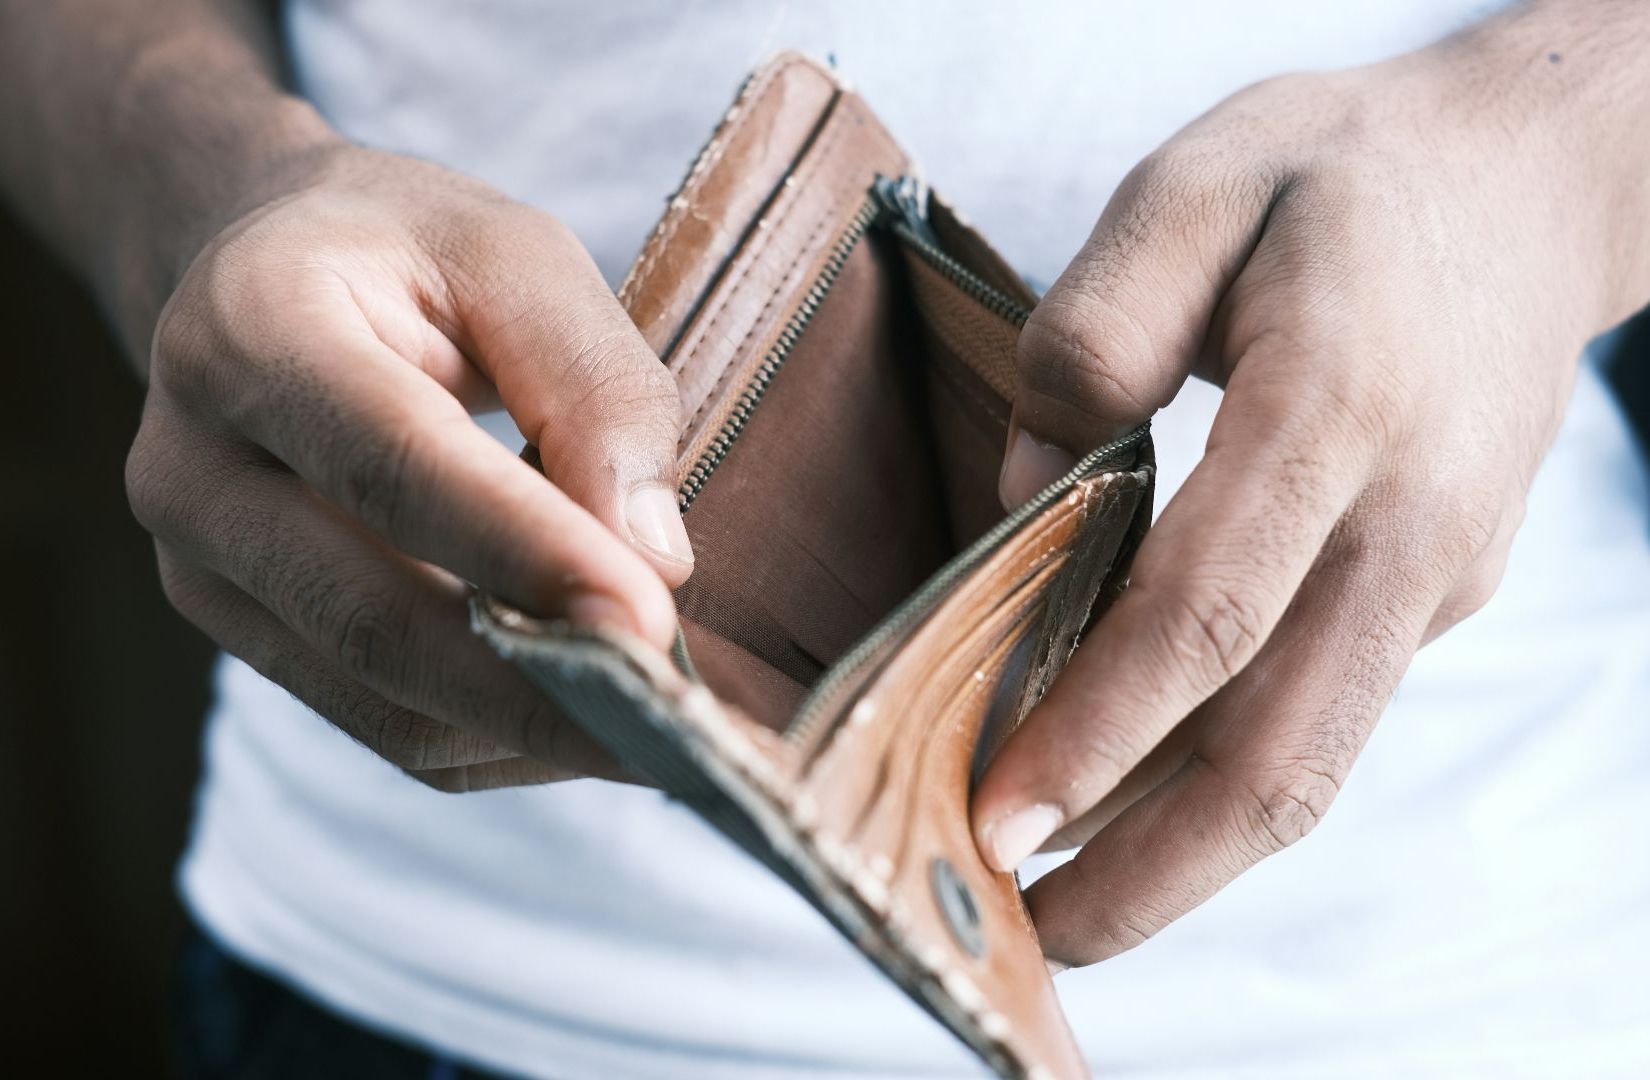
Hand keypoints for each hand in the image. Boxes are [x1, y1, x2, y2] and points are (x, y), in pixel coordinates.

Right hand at [127, 143, 693, 788]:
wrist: (260, 274)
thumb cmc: (406, 255)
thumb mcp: (517, 256)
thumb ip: (593, 386)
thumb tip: (654, 560)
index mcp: (252, 327)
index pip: (394, 466)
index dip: (525, 554)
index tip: (650, 623)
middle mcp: (192, 463)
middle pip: (372, 618)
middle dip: (538, 687)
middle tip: (678, 722)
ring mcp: (198, 566)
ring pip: (380, 702)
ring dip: (529, 730)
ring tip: (657, 726)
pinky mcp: (237, 633)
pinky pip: (382, 727)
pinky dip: (496, 739)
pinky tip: (583, 713)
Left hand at [973, 4, 1649, 968]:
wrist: (1525, 188)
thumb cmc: (1337, 180)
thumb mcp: (1197, 185)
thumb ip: (1095, 330)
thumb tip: (1027, 491)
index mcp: (1340, 406)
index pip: (1212, 609)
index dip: (1100, 728)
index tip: (997, 813)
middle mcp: (1407, 519)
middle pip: (1282, 746)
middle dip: (1151, 866)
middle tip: (1025, 931)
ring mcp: (1435, 572)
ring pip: (1311, 757)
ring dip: (1186, 853)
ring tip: (1062, 903)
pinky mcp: (1435, 594)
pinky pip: (1320, 709)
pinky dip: (1221, 775)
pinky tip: (1128, 794)